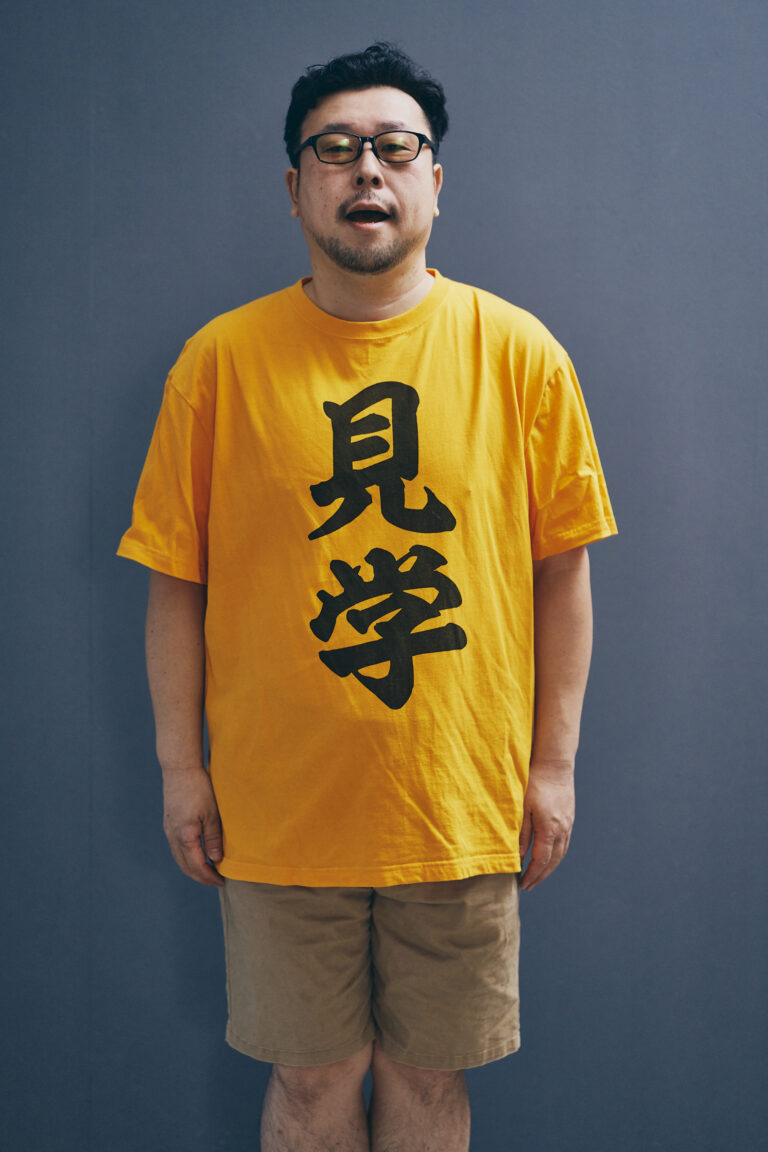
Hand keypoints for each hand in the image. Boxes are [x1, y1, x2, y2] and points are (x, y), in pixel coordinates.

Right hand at [162, 767, 224, 886]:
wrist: (180, 769)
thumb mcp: (212, 813)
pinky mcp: (169, 824)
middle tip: (216, 880)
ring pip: (179, 858)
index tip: (222, 881)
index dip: (209, 876)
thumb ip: (214, 838)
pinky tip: (198, 855)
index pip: (197, 865)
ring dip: (193, 868)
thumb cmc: (199, 788)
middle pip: (185, 866)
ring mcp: (168, 830)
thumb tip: (216, 860)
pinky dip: (187, 857)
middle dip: (201, 876)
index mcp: (185, 836)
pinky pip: (176, 848)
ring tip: (209, 870)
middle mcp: (173, 836)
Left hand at [518, 760, 574, 890]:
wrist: (555, 766)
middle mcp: (562, 830)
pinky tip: (548, 858)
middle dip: (540, 876)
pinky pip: (564, 844)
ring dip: (549, 868)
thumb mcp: (523, 808)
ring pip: (561, 854)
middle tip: (529, 886)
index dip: (532, 874)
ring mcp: (568, 825)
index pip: (541, 860)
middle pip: (553, 861)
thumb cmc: (534, 783)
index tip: (523, 884)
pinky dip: (556, 856)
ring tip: (538, 876)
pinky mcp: (569, 819)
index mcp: (549, 829)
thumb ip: (522, 834)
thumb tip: (520, 857)